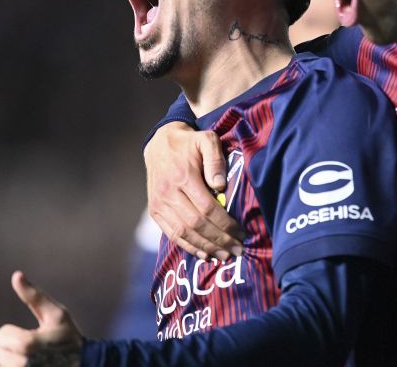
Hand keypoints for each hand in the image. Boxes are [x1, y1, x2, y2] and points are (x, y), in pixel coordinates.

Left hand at [0, 271, 83, 366]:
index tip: (31, 335)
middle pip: (0, 352)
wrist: (85, 363)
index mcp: (27, 344)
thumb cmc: (69, 337)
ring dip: (15, 360)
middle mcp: (22, 364)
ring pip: (4, 365)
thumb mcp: (56, 314)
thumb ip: (34, 296)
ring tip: (35, 358)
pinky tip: (34, 365)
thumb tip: (16, 275)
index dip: (14, 332)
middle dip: (14, 347)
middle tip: (34, 347)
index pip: (1, 335)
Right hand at [144, 122, 244, 259]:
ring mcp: (159, 204)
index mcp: (184, 177)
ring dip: (206, 247)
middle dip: (220, 240)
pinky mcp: (155, 211)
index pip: (207, 209)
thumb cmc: (189, 143)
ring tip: (225, 255)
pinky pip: (171, 234)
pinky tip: (205, 253)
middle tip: (238, 250)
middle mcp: (169, 193)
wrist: (160, 143)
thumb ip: (216, 160)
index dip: (226, 224)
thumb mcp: (206, 141)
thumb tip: (220, 186)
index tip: (242, 233)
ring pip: (184, 233)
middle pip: (197, 225)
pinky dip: (189, 247)